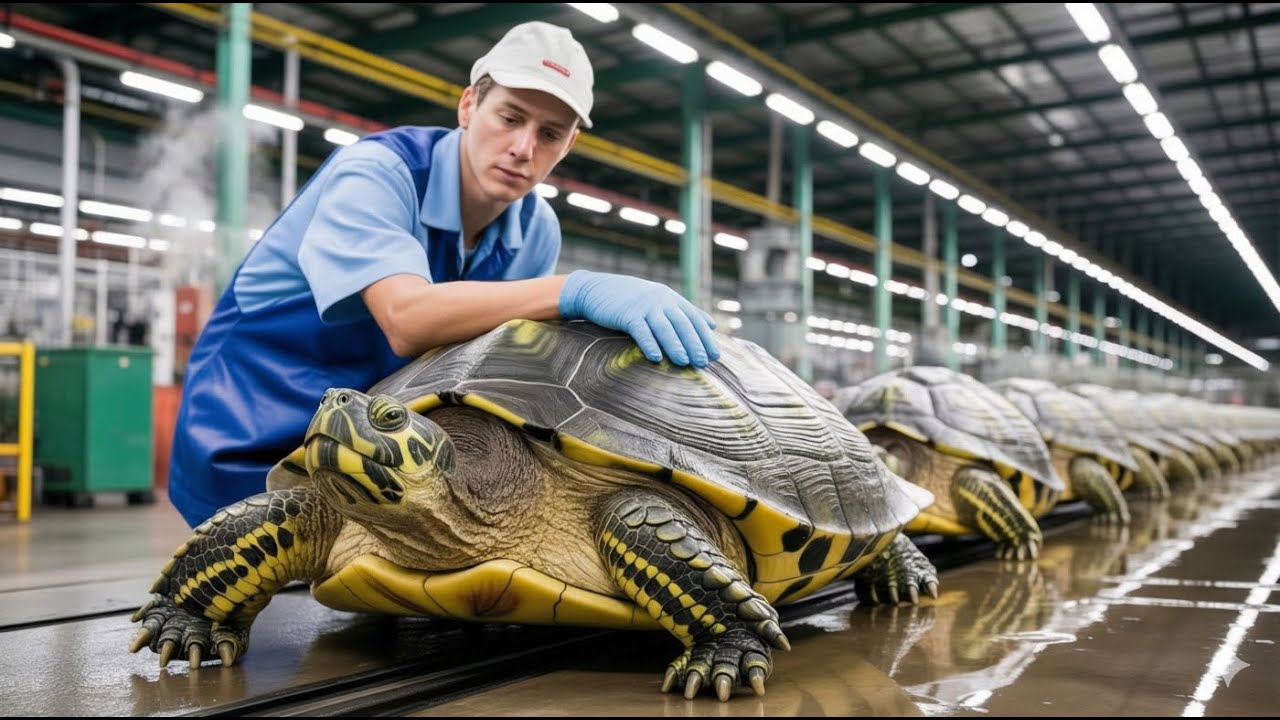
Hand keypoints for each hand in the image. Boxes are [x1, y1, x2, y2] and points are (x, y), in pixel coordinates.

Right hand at [559, 270, 719, 366]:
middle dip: (694, 344)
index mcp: (672, 299)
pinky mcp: (626, 314)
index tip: (716, 355)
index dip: (705, 338)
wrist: (597, 289)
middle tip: (703, 362)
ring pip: (664, 327)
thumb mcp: (662, 301)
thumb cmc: (633, 299)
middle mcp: (661, 301)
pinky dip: (649, 343)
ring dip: (675, 345)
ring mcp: (644, 307)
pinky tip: (655, 358)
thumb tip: (712, 324)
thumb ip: (687, 312)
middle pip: (682, 324)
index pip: (694, 319)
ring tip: (684, 362)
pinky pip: (640, 330)